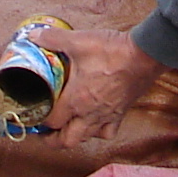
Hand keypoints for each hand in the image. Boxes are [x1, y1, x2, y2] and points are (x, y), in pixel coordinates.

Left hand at [36, 26, 162, 149]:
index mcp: (76, 99)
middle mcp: (90, 113)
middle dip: (53, 140)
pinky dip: (99, 132)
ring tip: (66, 130)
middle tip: (45, 134)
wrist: (144, 55)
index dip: (39, 121)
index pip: (52, 121)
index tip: (33, 116)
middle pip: (67, 140)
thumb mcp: (78, 41)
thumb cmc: (112, 51)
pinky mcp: (121, 113)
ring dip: (73, 137)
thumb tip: (34, 36)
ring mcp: (106, 116)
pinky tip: (94, 124)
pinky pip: (108, 132)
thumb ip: (53, 39)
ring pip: (86, 138)